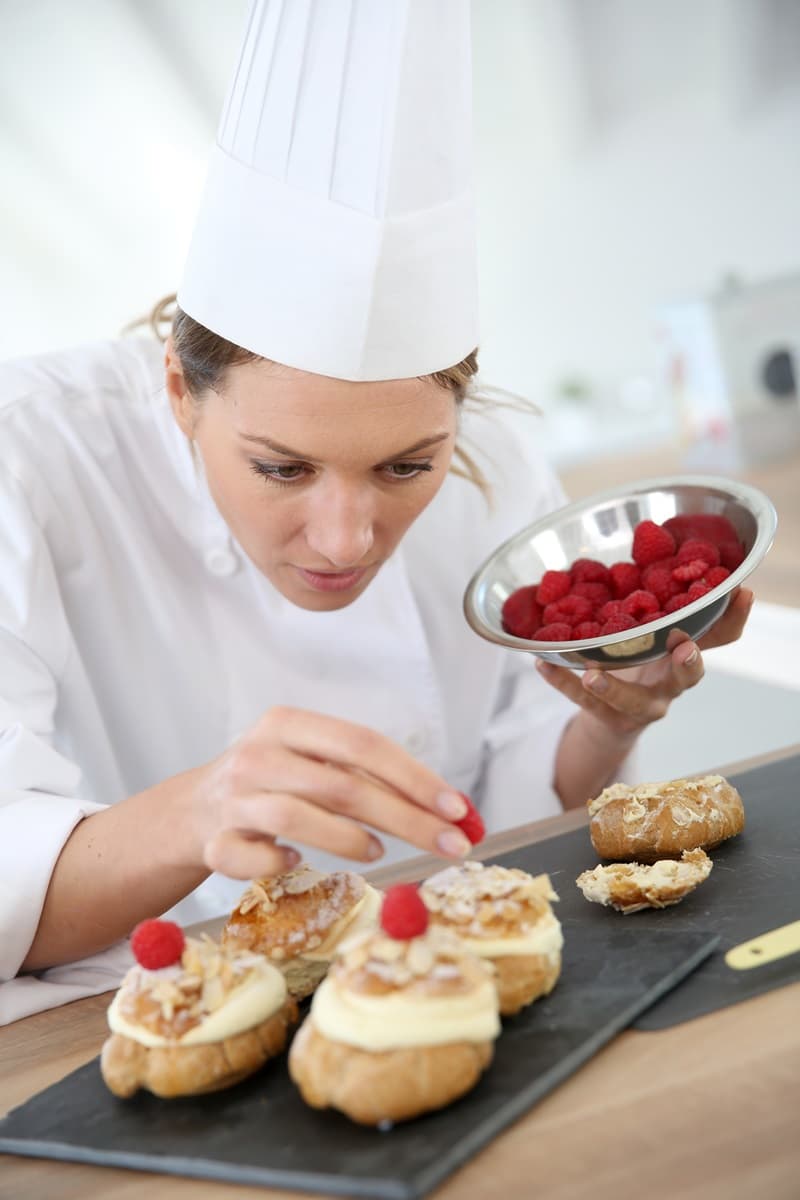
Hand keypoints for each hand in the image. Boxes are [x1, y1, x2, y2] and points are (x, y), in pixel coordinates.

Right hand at [186, 706, 472, 878]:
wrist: (192, 810)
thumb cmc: (273, 784)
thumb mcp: (312, 762)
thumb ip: (368, 779)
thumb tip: (450, 810)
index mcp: (288, 724)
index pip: (362, 745)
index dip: (414, 777)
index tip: (457, 808)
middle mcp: (259, 754)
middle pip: (341, 785)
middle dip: (405, 819)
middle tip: (450, 845)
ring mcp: (232, 799)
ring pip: (294, 818)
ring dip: (347, 839)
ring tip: (378, 852)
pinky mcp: (213, 842)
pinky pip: (250, 858)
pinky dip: (278, 863)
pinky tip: (297, 860)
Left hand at [536, 587, 753, 744]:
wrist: (615, 719)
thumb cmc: (643, 665)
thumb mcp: (661, 636)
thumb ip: (667, 606)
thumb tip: (678, 557)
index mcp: (684, 657)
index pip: (720, 638)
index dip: (734, 618)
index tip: (741, 593)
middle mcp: (669, 685)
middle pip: (687, 678)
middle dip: (688, 663)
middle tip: (684, 646)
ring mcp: (639, 708)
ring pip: (630, 701)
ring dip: (612, 687)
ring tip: (591, 673)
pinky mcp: (607, 718)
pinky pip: (582, 701)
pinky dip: (562, 682)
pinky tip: (543, 664)